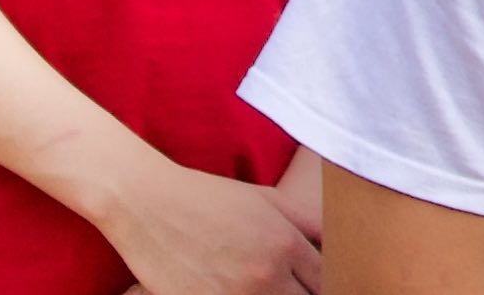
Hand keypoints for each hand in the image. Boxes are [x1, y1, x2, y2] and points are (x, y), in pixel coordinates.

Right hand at [81, 158, 320, 294]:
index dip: (325, 284)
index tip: (315, 282)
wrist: (145, 202)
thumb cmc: (207, 197)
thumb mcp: (266, 198)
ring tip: (262, 287)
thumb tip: (337, 242)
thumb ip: (307, 221)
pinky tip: (236, 291)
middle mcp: (264, 275)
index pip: (327, 282)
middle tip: (293, 286)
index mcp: (283, 244)